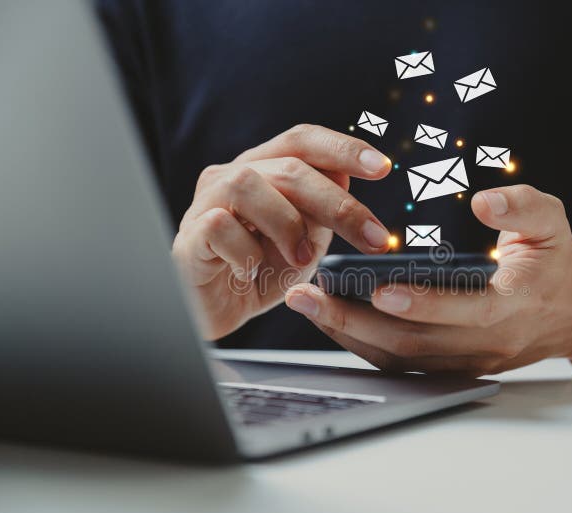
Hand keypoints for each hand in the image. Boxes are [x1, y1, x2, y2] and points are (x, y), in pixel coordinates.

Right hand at [172, 124, 391, 339]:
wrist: (216, 312)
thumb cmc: (259, 272)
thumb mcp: (305, 242)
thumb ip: (322, 212)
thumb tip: (346, 178)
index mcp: (263, 169)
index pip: (302, 141)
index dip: (342, 147)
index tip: (383, 167)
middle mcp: (231, 175)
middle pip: (288, 167)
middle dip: (338, 204)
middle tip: (373, 238)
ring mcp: (205, 203)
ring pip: (247, 184)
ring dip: (287, 224)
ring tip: (302, 259)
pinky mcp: (188, 236)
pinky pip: (219, 226)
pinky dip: (246, 253)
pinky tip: (252, 273)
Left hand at [285, 184, 571, 375]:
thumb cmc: (557, 263)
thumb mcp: (552, 222)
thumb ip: (521, 207)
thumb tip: (483, 201)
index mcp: (511, 307)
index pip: (463, 312)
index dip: (422, 303)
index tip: (379, 289)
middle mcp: (485, 344)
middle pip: (414, 343)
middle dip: (355, 322)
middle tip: (309, 297)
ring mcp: (466, 361)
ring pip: (401, 358)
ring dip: (350, 334)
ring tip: (307, 306)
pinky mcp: (452, 365)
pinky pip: (402, 362)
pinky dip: (364, 344)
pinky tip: (333, 320)